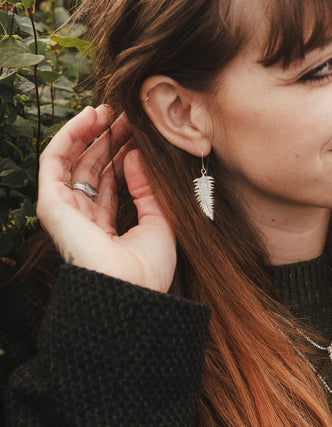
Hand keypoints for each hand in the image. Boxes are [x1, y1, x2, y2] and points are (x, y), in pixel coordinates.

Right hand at [37, 105, 175, 292]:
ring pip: (73, 162)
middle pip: (92, 170)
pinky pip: (55, 161)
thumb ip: (147, 189)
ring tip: (109, 110)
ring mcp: (66, 211)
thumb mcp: (159, 222)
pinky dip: (70, 136)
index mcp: (107, 229)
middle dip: (109, 141)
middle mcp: (84, 219)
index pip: (111, 185)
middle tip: (126, 116)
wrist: (132, 290)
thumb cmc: (149, 268)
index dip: (123, 157)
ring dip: (90, 133)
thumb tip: (136, 156)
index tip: (138, 134)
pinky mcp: (51, 204)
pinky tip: (89, 117)